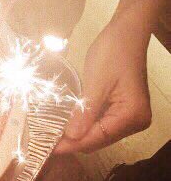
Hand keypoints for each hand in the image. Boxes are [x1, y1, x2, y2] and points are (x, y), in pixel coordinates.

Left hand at [55, 16, 151, 153]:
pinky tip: (66, 124)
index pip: (98, 137)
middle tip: (45, 141)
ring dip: (77, 134)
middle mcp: (135, 121)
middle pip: (99, 139)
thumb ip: (85, 112)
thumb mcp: (96, 83)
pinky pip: (100, 124)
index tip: (48, 148)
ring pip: (98, 134)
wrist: (125, 32)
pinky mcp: (122, 110)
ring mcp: (130, 116)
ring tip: (52, 134)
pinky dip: (84, 125)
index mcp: (132, 115)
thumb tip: (71, 136)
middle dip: (74, 141)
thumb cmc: (112, 53)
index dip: (72, 144)